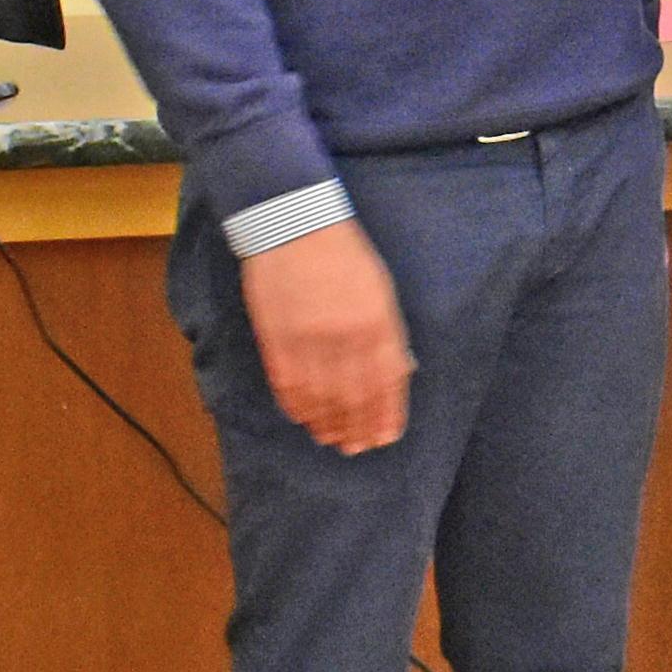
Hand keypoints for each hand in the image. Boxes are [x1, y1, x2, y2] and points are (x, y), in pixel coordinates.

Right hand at [239, 218, 413, 452]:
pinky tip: (305, 419)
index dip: (385, 415)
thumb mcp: (379, 290)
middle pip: (354, 397)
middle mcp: (344, 336)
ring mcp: (307, 339)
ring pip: (320, 398)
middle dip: (357, 427)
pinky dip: (297, 407)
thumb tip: (395, 374)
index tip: (385, 437)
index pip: (386, 383)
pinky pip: (287, 385)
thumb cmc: (343, 254)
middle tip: (357, 447)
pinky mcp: (275, 338)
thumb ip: (387, 333)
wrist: (293, 224)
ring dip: (327, 424)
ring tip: (333, 440)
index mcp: (377, 322)